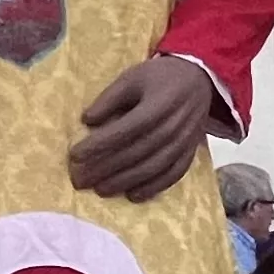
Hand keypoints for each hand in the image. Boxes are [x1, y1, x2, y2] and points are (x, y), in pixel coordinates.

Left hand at [70, 57, 223, 201]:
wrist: (199, 78)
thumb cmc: (159, 78)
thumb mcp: (132, 77)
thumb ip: (110, 98)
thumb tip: (87, 120)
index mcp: (158, 104)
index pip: (125, 129)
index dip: (99, 144)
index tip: (74, 154)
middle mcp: (173, 127)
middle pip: (136, 152)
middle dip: (105, 168)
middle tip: (79, 179)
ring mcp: (184, 142)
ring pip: (152, 168)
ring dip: (125, 181)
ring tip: (100, 190)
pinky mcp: (190, 152)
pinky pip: (172, 175)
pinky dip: (153, 188)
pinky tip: (133, 196)